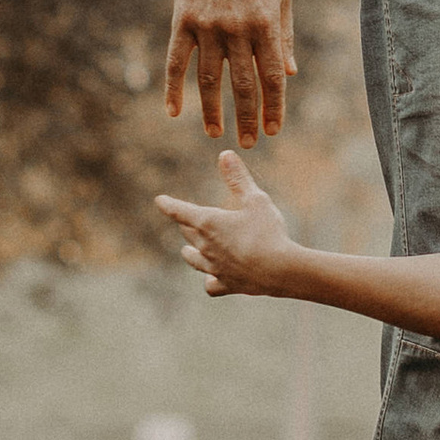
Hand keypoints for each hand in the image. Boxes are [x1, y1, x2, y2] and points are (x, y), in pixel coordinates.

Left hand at [155, 146, 300, 296]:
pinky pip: (211, 283)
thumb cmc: (267, 231)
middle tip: (187, 218)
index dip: (169, 204)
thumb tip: (225, 154)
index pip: (181, 211)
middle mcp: (206, 247)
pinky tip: (211, 278)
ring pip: (194, 259)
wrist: (279, 270)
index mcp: (209, 223)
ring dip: (190, 251)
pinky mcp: (226, 284)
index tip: (159, 201)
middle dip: (187, 223)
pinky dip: (209, 279)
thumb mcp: (255, 199)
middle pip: (189, 233)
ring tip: (188, 250)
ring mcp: (214, 268)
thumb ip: (238, 178)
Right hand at [165, 0, 295, 142]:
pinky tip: (174, 112)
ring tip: (216, 132)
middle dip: (247, 119)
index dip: (273, 108)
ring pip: (209, 81)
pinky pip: (176, 62)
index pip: (272, 78)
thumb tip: (289, 74)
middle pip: (243, 86)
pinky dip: (174, 89)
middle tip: (248, 143)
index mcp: (267, 24)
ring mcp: (209, 26)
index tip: (272, 131)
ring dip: (213, 112)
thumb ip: (284, 35)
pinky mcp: (184, 19)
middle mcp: (239, 29)